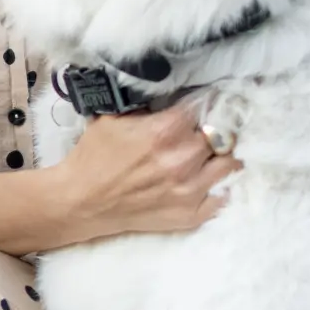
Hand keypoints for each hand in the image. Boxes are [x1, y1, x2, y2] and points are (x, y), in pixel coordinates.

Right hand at [55, 101, 239, 242]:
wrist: (80, 201)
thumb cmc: (94, 157)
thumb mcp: (114, 118)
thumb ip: (146, 106)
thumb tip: (168, 94)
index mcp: (164, 130)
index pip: (205, 106)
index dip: (206, 102)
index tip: (207, 103)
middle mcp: (182, 159)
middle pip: (220, 135)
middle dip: (213, 130)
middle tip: (204, 131)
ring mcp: (189, 189)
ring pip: (229, 164)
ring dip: (221, 157)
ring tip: (211, 155)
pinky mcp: (189, 215)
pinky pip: (222, 198)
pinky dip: (218, 188)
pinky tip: (208, 181)